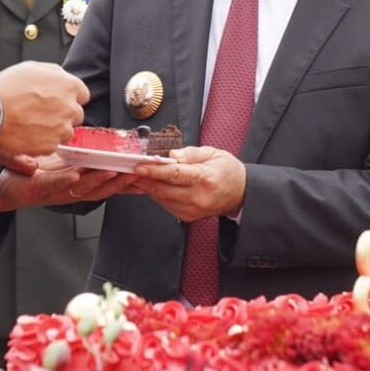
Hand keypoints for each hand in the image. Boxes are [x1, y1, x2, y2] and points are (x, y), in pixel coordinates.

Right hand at [0, 62, 87, 159]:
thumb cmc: (7, 87)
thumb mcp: (32, 68)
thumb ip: (54, 73)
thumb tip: (62, 77)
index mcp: (69, 85)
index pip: (82, 95)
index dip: (69, 97)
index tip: (57, 100)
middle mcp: (70, 108)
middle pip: (76, 115)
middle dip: (63, 114)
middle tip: (42, 113)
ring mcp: (61, 129)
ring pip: (65, 131)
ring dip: (54, 129)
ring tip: (32, 123)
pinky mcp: (50, 146)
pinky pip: (52, 145)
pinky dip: (42, 141)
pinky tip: (27, 133)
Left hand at [0, 154, 133, 210]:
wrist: (5, 186)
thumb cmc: (34, 174)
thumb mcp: (63, 163)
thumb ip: (81, 157)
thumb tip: (100, 145)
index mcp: (80, 184)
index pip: (108, 183)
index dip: (127, 181)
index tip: (145, 174)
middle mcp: (72, 191)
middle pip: (102, 188)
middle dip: (121, 181)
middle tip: (137, 172)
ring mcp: (57, 191)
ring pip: (83, 188)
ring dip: (98, 180)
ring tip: (113, 170)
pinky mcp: (39, 188)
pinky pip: (54, 185)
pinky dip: (65, 181)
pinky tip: (75, 175)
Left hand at [129, 147, 245, 222]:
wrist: (240, 193)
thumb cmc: (227, 171)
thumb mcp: (213, 153)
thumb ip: (190, 154)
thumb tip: (171, 154)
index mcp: (205, 178)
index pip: (175, 174)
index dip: (154, 171)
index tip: (139, 167)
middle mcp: (199, 197)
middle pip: (164, 189)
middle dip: (144, 180)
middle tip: (129, 170)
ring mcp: (193, 210)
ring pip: (161, 198)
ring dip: (147, 188)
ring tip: (136, 176)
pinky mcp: (188, 217)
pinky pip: (166, 205)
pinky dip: (156, 194)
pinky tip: (151, 185)